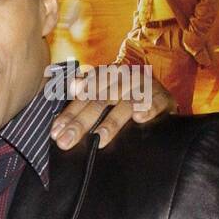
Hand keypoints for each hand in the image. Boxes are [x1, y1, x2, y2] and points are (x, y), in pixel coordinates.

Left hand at [51, 65, 173, 148]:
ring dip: (112, 122)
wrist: (158, 93)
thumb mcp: (102, 92)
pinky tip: (140, 119)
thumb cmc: (124, 96)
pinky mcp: (161, 97)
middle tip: (67, 141)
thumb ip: (84, 95)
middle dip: (81, 123)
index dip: (69, 115)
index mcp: (104, 77)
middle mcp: (122, 79)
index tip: (56, 132)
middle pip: (99, 102)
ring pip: (125, 104)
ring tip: (99, 138)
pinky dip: (148, 109)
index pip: (82, 97)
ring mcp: (143, 87)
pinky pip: (155, 102)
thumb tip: (68, 95)